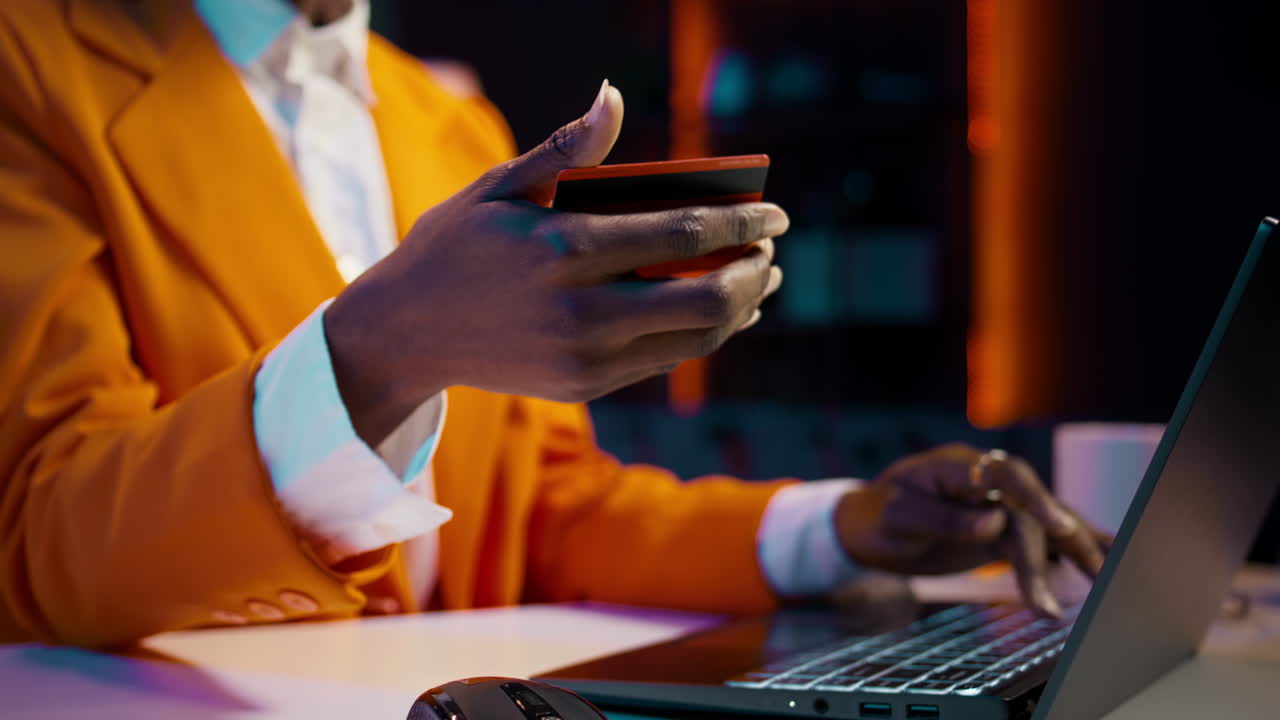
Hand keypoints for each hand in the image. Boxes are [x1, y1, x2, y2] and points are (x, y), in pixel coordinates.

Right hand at [326, 81, 786, 445]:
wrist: (404, 333)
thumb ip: (565, 150)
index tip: (776, 212)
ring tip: (760, 282)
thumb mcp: (498, 188)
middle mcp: (581, 311)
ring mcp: (585, 358)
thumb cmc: (453, 246)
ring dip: (740, 309)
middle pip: (706, 299)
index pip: (683, 233)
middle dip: (755, 272)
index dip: (743, 222)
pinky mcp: (584, 387)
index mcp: (565, 248)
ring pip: (695, 339)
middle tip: (770, 250)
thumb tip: (614, 96)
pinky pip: (665, 361)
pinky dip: (702, 335)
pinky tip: (717, 312)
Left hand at [833, 444, 1109, 616]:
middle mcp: (985, 480)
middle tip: (1046, 608)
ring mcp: (999, 502)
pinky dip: (1076, 548)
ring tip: (1102, 586)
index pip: (1005, 474)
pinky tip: (1107, 562)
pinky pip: (1045, 536)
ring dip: (1077, 552)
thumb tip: (993, 521)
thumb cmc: (878, 517)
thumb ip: (941, 519)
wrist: (869, 525)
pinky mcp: (1005, 527)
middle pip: (1029, 511)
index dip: (1035, 497)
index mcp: (956, 467)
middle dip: (1041, 557)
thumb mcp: (896, 518)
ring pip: (1046, 523)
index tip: (1056, 527)